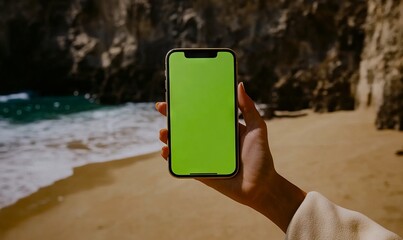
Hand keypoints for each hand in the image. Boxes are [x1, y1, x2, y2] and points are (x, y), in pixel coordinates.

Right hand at [156, 83, 304, 231]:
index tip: (176, 93)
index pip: (201, 112)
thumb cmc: (261, 157)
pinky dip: (171, 157)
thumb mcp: (257, 128)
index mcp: (220, 128)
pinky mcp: (200, 171)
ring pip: (180, 144)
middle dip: (171, 117)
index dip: (188, 103)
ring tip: (163, 132)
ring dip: (167, 137)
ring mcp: (203, 155)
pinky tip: (166, 151)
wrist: (261, 186)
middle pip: (186, 126)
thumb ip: (249, 108)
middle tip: (162, 108)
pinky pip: (182, 163)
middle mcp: (209, 140)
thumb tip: (239, 85)